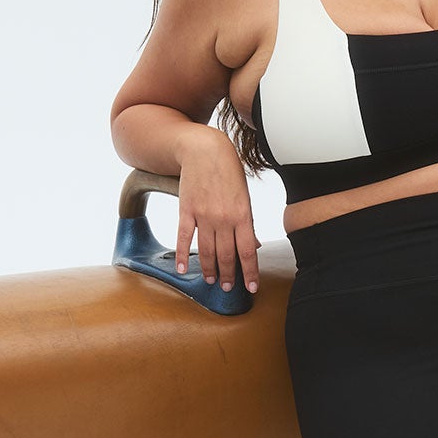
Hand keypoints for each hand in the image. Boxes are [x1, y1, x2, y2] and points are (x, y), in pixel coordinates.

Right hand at [175, 126, 260, 293]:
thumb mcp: (245, 197)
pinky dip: (183, 255)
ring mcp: (204, 216)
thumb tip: (254, 246)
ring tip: (210, 280)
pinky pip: (184, 238)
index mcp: (243, 215)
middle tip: (227, 287)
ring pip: (207, 251)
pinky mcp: (186, 210)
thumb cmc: (229, 172)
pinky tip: (183, 269)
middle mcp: (224, 218)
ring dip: (209, 269)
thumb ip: (247, 223)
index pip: (248, 251)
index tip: (250, 288)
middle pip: (227, 255)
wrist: (205, 150)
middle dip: (228, 275)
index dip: (250, 272)